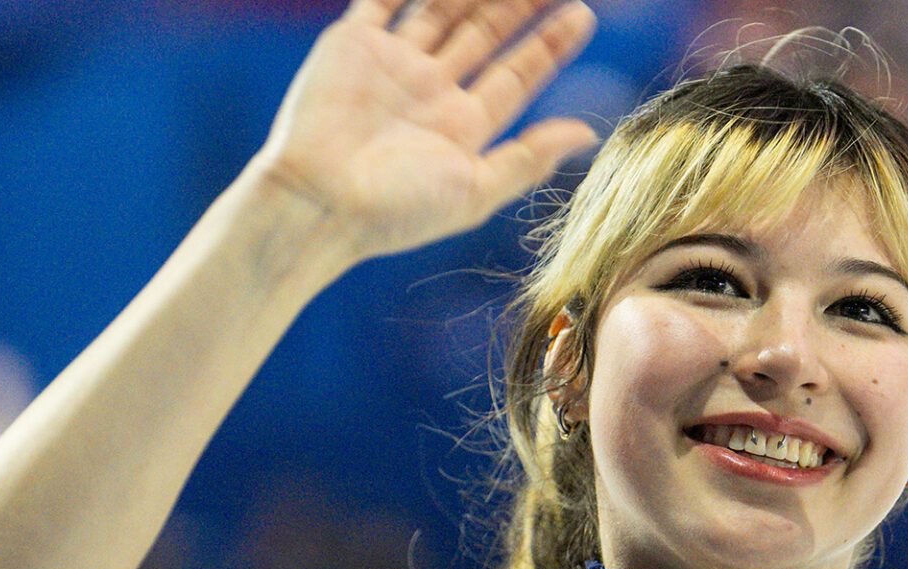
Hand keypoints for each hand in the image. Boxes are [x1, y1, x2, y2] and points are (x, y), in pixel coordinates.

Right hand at [248, 0, 598, 259]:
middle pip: (485, 33)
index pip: (517, 74)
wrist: (318, 201)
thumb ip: (530, 158)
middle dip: (519, 6)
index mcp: (463, 125)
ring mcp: (393, 64)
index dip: (549, 44)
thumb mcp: (477, 190)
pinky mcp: (353, 43)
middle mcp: (431, 90)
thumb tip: (589, 134)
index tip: (582, 16)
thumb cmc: (396, 210)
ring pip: (443, 7)